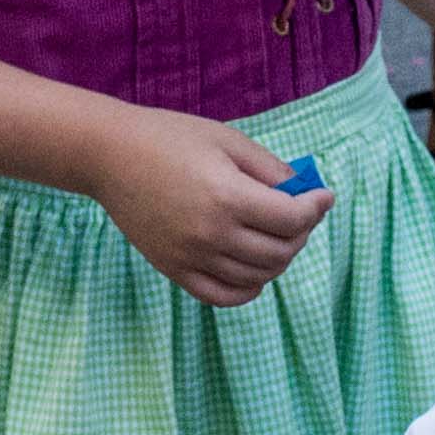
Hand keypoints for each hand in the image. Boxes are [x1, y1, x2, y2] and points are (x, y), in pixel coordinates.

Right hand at [75, 102, 327, 304]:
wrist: (110, 157)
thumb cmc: (170, 138)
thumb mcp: (228, 141)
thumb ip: (270, 169)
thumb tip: (304, 192)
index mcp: (228, 196)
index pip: (292, 218)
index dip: (317, 207)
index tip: (324, 196)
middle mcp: (212, 234)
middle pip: (281, 251)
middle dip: (302, 232)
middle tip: (301, 214)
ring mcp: (191, 257)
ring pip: (258, 277)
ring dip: (280, 258)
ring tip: (278, 236)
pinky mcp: (174, 270)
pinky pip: (224, 296)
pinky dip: (249, 288)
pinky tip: (255, 269)